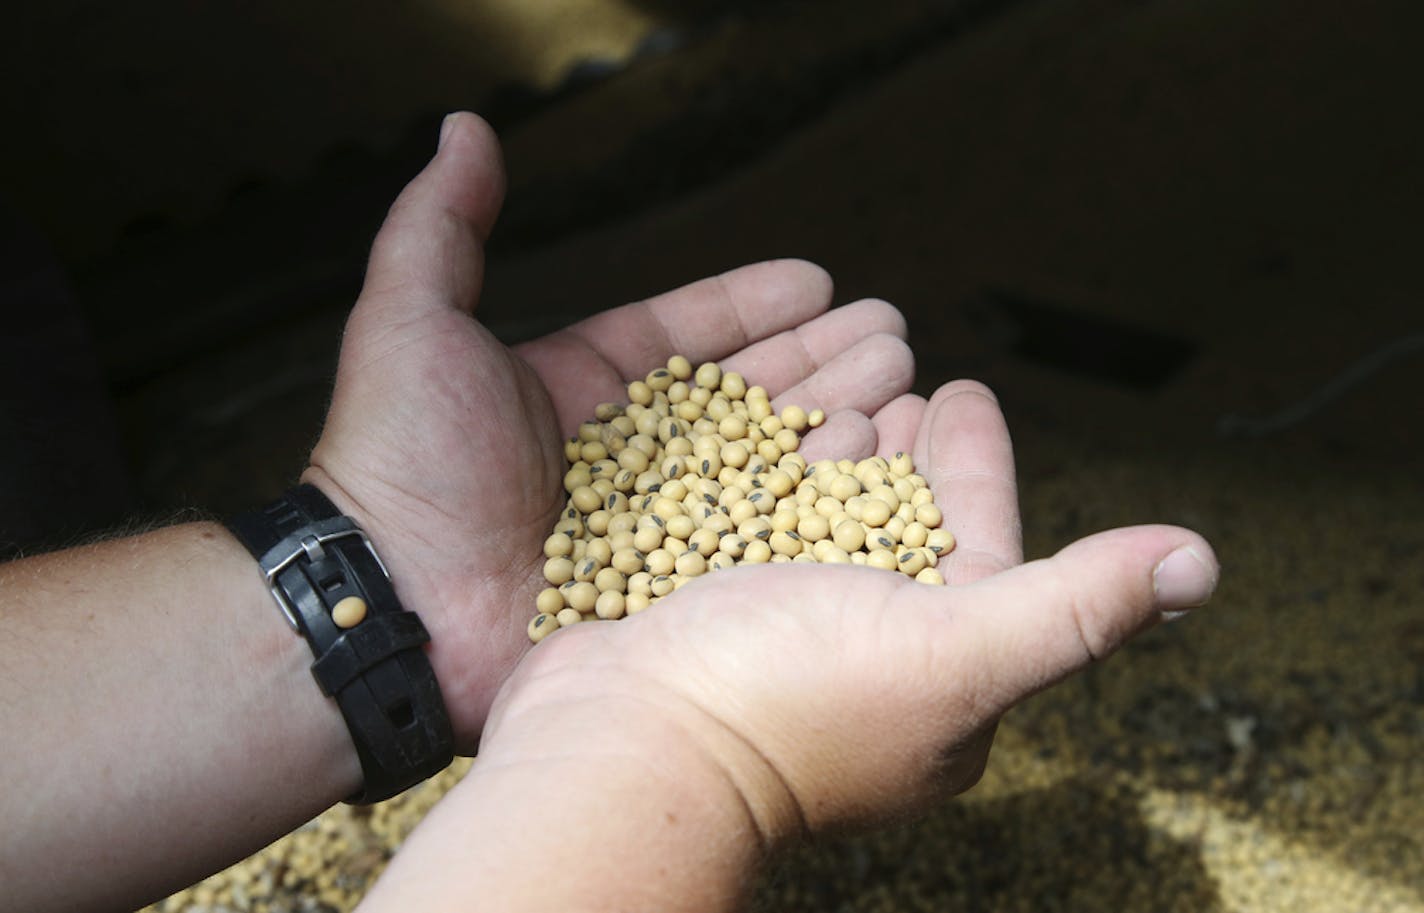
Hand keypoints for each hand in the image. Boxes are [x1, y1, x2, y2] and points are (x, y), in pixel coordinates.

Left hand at [301, 112, 918, 749]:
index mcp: (578, 392)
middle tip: (891, 332)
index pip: (685, 337)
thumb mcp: (411, 320)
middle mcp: (625, 458)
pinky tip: (874, 466)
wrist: (392, 604)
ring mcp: (654, 527)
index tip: (816, 279)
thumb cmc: (398, 463)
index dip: (751, 306)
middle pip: (742, 397)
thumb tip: (464, 127)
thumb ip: (444, 224)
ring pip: (764, 463)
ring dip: (836, 419)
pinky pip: (758, 542)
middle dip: (820, 359)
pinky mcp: (674, 592)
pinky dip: (817, 507)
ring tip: (902, 381)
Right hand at [478, 380, 1217, 842]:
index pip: (976, 550)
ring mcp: (778, 639)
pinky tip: (751, 427)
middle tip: (906, 370)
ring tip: (840, 386)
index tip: (964, 390)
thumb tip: (1199, 563)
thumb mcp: (951, 653)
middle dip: (906, 449)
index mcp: (935, 680)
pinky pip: (749, 525)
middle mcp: (861, 662)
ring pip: (821, 522)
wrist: (617, 750)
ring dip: (836, 451)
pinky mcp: (707, 616)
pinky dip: (759, 472)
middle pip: (898, 530)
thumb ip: (1071, 605)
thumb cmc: (786, 707)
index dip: (975, 468)